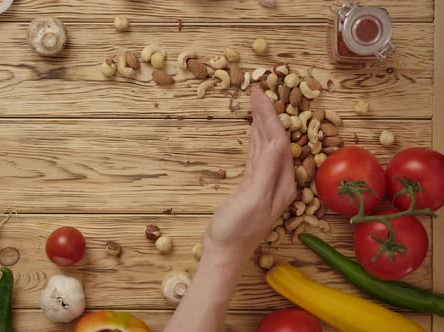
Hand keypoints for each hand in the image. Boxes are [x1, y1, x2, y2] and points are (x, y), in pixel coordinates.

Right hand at [207, 88, 295, 251]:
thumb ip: (264, 170)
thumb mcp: (252, 199)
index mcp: (282, 183)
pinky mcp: (253, 186)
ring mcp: (266, 184)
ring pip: (266, 146)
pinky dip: (255, 140)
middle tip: (256, 90)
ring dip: (261, 124)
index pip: (279, 141)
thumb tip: (272, 141)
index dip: (270, 116)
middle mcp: (279, 181)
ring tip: (255, 103)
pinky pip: (257, 156)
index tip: (259, 94)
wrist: (224, 252)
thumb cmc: (235, 229)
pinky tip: (252, 130)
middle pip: (275, 140)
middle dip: (267, 115)